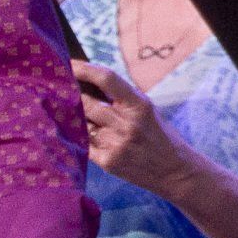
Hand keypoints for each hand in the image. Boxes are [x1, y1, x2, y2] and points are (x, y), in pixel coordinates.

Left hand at [72, 61, 191, 197]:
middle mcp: (127, 124)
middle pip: (86, 102)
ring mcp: (116, 144)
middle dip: (73, 95)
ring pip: (82, 122)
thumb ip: (120, 97)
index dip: (84, 69)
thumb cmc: (158, 135)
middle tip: (61, 89)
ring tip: (68, 111)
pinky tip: (75, 130)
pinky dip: (78, 135)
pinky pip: (83, 143)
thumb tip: (85, 80)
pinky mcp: (108, 162)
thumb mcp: (146, 109)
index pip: (106, 78)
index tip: (69, 64)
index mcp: (139, 105)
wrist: (177, 173)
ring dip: (74, 116)